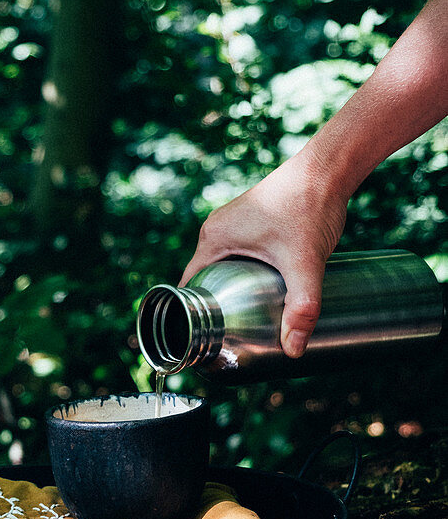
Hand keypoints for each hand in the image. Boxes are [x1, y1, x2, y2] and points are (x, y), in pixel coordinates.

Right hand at [179, 151, 347, 357]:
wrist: (328, 169)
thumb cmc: (310, 206)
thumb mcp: (304, 263)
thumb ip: (301, 306)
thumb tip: (295, 350)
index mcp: (215, 237)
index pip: (190, 286)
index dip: (193, 314)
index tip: (206, 339)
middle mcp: (218, 229)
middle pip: (206, 279)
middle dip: (216, 307)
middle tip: (232, 335)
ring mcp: (235, 223)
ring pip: (224, 267)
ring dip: (231, 290)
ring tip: (246, 320)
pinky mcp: (253, 221)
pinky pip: (238, 255)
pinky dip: (244, 274)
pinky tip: (262, 290)